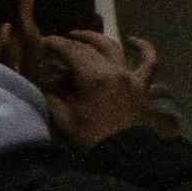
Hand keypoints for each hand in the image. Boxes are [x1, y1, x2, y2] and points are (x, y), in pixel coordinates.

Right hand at [24, 25, 157, 147]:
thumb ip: (51, 96)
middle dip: (71, 42)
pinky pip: (149, 62)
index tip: (43, 41)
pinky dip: (144, 48)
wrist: (124, 154)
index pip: (71, 50)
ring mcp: (130, 75)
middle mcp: (113, 69)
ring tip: (82, 37)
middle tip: (57, 43)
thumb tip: (42, 82)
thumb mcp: (64, 119)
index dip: (55, 43)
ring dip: (96, 39)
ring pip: (113, 47)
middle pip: (89, 47)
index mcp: (93, 76)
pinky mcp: (141, 85)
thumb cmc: (91, 137)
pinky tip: (133, 40)